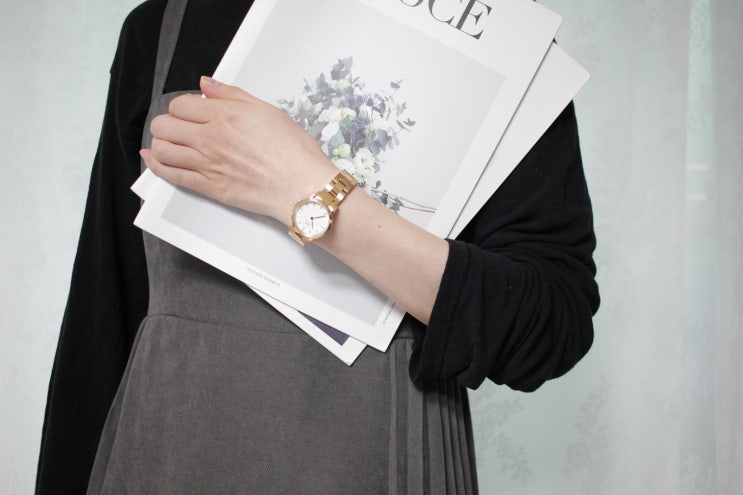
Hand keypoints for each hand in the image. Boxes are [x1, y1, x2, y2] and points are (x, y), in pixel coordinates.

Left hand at [141, 76, 337, 224]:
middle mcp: (210, 139)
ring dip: (161, 143)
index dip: (183, 106)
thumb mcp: (267, 110)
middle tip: (178, 127)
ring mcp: (207, 164)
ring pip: (163, 149)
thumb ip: (232, 95)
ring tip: (169, 143)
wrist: (301, 186)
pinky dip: (156, 166)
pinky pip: (172, 175)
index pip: (180, 105)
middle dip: (167, 123)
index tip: (192, 111)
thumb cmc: (293, 151)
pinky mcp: (209, 188)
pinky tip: (152, 160)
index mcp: (224, 115)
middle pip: (164, 125)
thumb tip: (207, 84)